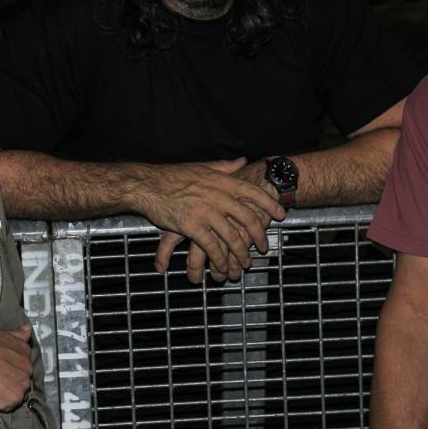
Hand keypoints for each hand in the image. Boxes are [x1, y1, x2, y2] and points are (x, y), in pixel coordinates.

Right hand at [0, 324, 32, 411]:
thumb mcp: (1, 334)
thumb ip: (16, 335)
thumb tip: (27, 329)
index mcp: (25, 350)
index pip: (24, 361)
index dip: (13, 365)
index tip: (3, 366)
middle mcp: (28, 366)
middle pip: (24, 377)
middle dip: (13, 378)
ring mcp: (23, 382)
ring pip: (19, 390)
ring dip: (10, 390)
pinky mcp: (16, 397)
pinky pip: (12, 403)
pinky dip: (4, 402)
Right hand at [137, 158, 283, 283]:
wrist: (147, 185)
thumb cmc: (172, 176)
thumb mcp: (201, 167)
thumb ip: (224, 167)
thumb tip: (242, 161)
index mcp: (221, 181)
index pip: (252, 192)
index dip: (269, 204)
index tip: (280, 215)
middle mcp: (217, 195)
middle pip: (247, 217)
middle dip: (259, 235)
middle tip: (264, 247)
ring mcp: (205, 211)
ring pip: (231, 236)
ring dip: (240, 253)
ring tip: (245, 263)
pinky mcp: (192, 226)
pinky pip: (211, 246)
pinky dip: (219, 259)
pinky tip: (222, 267)